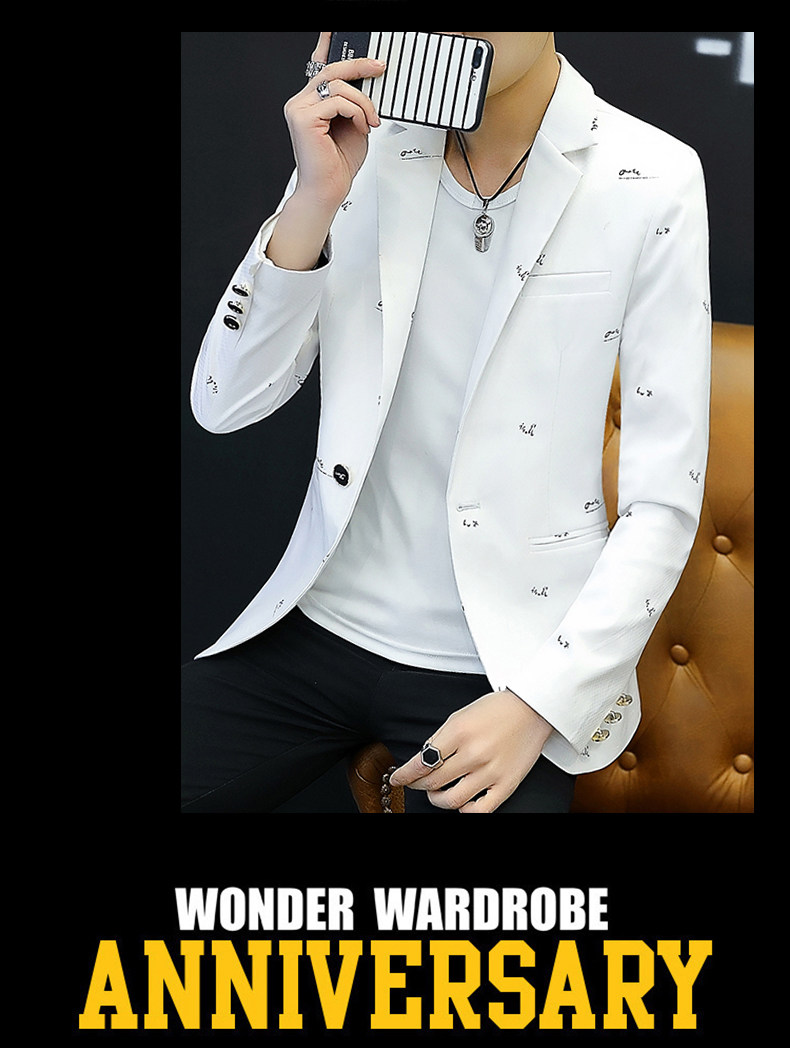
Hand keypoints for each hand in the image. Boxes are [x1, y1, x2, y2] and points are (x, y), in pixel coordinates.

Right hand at [284, 32, 385, 212]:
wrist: (328, 191)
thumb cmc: (338, 164)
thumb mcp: (354, 125)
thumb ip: (355, 103)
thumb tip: (368, 83)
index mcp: (310, 102)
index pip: (319, 66)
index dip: (328, 44)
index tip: (342, 30)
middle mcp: (301, 102)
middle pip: (331, 69)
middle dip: (359, 66)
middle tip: (379, 68)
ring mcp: (299, 109)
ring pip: (338, 85)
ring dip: (363, 102)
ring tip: (370, 120)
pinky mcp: (304, 119)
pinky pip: (338, 101)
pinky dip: (356, 113)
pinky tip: (361, 127)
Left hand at [389, 691, 553, 812]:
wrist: (532, 708)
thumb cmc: (496, 710)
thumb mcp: (460, 715)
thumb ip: (440, 739)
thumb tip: (422, 761)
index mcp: (459, 732)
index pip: (421, 762)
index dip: (405, 775)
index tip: (399, 778)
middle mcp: (474, 753)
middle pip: (433, 781)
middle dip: (418, 785)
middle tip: (416, 783)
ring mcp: (491, 771)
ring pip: (453, 800)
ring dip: (438, 800)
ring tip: (437, 793)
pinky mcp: (507, 784)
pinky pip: (481, 810)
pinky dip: (466, 811)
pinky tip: (462, 804)